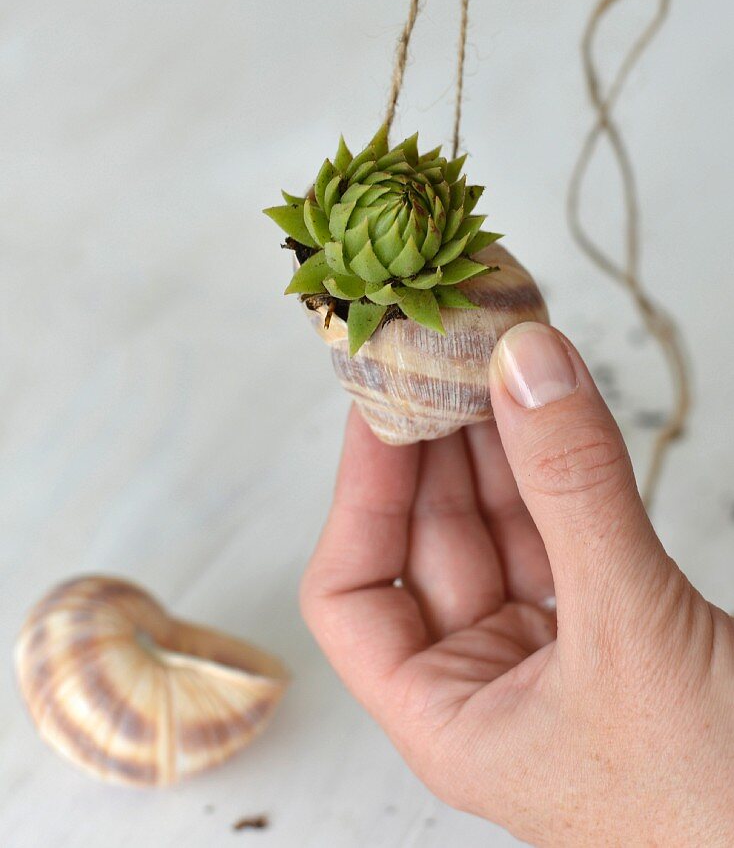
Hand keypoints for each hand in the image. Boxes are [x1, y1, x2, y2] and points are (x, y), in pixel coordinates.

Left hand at [301, 323, 733, 845]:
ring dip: (500, 441)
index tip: (381, 405)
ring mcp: (550, 653)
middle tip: (442, 351)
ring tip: (494, 354)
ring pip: (502, 526)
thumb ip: (575, 489)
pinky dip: (560, 467)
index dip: (359, 495)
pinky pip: (566, 529)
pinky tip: (552, 405)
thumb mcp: (628, 630)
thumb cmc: (714, 801)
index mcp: (447, 718)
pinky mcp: (615, 627)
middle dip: (437, 445)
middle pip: (430, 542)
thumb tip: (524, 363)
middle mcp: (485, 682)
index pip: (352, 595)